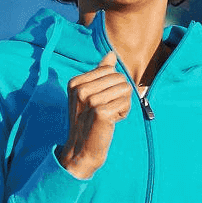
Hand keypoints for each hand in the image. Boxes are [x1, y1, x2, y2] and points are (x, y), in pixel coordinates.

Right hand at [59, 52, 133, 178]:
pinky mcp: (100, 112)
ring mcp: (89, 100)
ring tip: (110, 115)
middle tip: (108, 109)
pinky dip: (124, 113)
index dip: (113, 86)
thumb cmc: (89, 120)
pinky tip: (112, 121)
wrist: (82, 148)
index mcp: (75, 82)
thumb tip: (111, 54)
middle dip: (121, 95)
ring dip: (123, 104)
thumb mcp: (91, 94)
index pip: (110, 70)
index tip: (103, 100)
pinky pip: (126, 103)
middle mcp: (80, 89)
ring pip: (125, 89)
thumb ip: (101, 74)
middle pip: (120, 78)